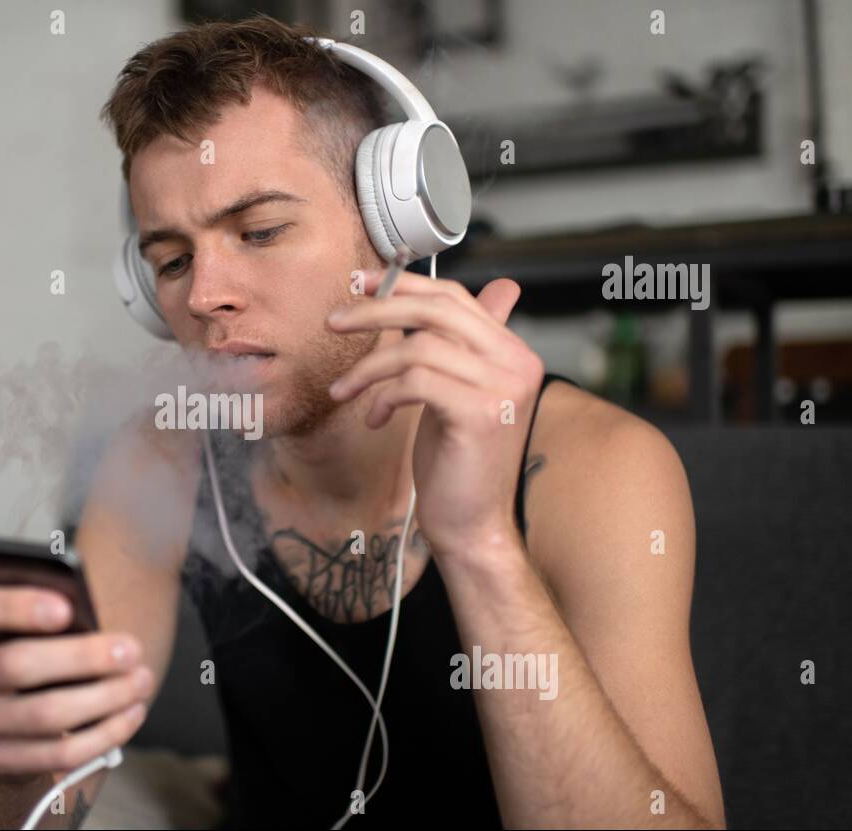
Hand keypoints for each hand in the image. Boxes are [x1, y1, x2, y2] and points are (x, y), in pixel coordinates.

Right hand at [0, 585, 153, 781]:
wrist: (4, 722)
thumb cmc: (30, 651)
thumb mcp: (29, 624)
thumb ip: (50, 613)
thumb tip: (93, 618)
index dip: (15, 607)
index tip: (67, 607)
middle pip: (15, 665)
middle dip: (82, 657)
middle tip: (130, 650)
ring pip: (44, 714)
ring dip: (104, 698)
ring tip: (141, 681)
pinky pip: (58, 753)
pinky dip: (104, 734)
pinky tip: (131, 713)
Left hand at [326, 270, 542, 558]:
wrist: (471, 525)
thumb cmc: (456, 463)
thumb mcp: (453, 393)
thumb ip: (451, 349)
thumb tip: (439, 309)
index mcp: (513, 352)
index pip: (454, 297)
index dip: (403, 285)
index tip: (360, 285)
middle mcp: (517, 363)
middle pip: (436, 310)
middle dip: (376, 310)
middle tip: (334, 321)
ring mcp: (503, 388)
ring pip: (417, 347)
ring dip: (368, 367)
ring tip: (344, 390)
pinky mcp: (479, 414)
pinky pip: (414, 381)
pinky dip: (383, 396)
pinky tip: (374, 417)